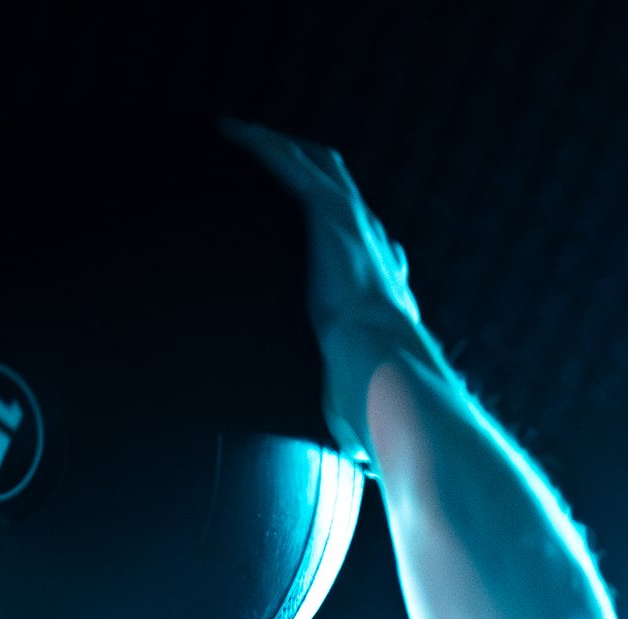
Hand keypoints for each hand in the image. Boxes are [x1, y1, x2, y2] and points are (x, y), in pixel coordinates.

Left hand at [222, 123, 431, 471]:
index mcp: (382, 306)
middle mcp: (374, 264)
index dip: (349, 238)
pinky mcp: (336, 229)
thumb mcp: (363, 424)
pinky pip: (296, 174)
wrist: (394, 397)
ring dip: (285, 151)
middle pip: (346, 202)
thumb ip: (359, 433)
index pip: (371, 258)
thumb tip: (363, 474)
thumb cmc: (381, 423)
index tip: (326, 231)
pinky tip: (233, 135)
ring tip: (244, 137)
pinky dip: (266, 150)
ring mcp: (357, 241)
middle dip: (312, 178)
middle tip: (274, 165)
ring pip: (322, 174)